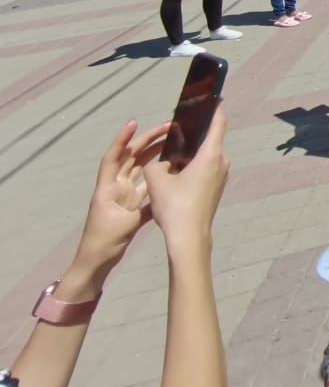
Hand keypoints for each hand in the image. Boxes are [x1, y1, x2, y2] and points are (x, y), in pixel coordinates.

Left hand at [73, 119, 168, 277]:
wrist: (95, 263)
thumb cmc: (104, 242)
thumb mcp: (125, 223)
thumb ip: (143, 207)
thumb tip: (162, 191)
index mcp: (108, 188)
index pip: (113, 157)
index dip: (122, 139)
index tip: (135, 122)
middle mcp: (115, 188)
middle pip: (130, 158)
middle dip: (147, 141)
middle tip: (169, 127)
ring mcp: (124, 197)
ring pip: (140, 170)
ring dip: (154, 155)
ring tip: (174, 142)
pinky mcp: (132, 207)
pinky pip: (147, 187)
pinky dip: (158, 177)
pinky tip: (174, 170)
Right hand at [145, 106, 229, 248]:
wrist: (189, 237)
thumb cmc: (174, 206)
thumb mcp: (156, 179)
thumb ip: (157, 162)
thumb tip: (163, 159)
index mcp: (211, 154)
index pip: (218, 122)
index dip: (214, 107)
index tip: (210, 96)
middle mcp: (221, 161)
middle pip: (209, 138)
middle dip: (193, 132)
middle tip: (178, 125)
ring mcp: (221, 175)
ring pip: (206, 155)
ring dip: (191, 151)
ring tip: (172, 150)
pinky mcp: (217, 186)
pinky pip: (207, 167)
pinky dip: (193, 164)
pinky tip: (177, 170)